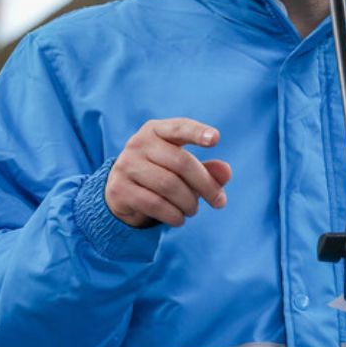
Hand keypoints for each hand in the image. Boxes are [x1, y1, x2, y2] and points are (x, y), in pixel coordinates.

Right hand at [105, 118, 231, 227]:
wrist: (121, 192)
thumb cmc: (160, 174)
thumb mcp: (183, 169)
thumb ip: (206, 170)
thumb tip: (226, 172)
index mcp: (156, 130)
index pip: (179, 128)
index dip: (197, 132)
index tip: (215, 139)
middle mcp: (138, 143)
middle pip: (181, 162)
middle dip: (206, 185)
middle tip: (219, 202)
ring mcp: (126, 165)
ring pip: (169, 185)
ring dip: (189, 203)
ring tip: (193, 210)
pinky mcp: (119, 189)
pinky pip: (154, 204)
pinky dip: (173, 215)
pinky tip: (179, 219)